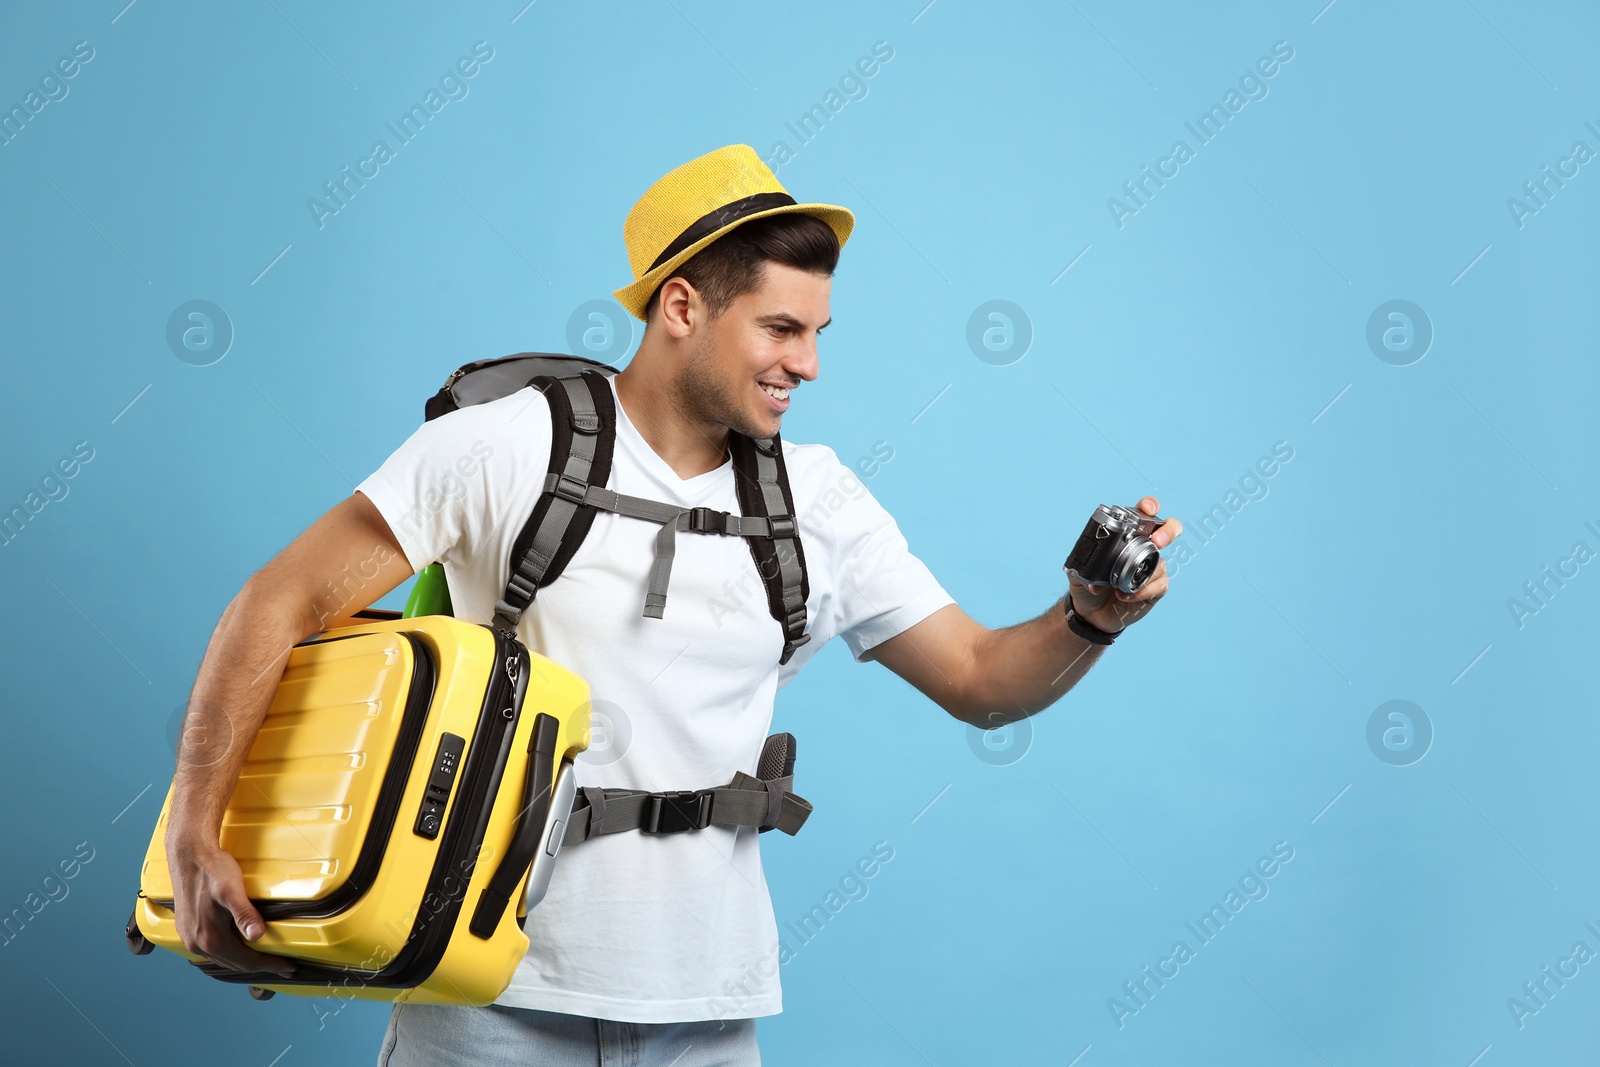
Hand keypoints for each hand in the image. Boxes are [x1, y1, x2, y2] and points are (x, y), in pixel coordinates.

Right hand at [166, 835, 294, 977]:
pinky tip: (240, 948)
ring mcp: (189, 938)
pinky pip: (213, 950)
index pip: (246, 961)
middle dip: (260, 966)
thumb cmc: (211, 869)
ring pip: (223, 959)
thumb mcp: (231, 890)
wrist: (188, 854)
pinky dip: (231, 953)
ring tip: (265, 960)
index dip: (269, 965)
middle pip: (235, 964)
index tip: (289, 966)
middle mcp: (196, 943)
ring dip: (245, 961)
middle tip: (283, 966)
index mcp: (208, 938)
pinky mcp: (188, 929)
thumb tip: (257, 935)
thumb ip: (244, 914)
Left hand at [1067, 496, 1182, 634]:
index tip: (1147, 510)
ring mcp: (1152, 567)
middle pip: (1169, 529)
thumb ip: (1083, 569)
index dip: (1150, 506)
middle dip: (1168, 531)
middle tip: (1158, 541)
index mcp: (1127, 536)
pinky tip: (1125, 596)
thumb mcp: (1077, 573)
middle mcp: (1144, 548)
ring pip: (1162, 562)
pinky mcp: (1155, 587)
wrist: (1091, 612)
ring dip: (1143, 574)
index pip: (1143, 514)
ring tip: (1119, 586)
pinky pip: (1159, 585)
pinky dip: (1142, 591)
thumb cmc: (1087, 586)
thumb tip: (1094, 580)